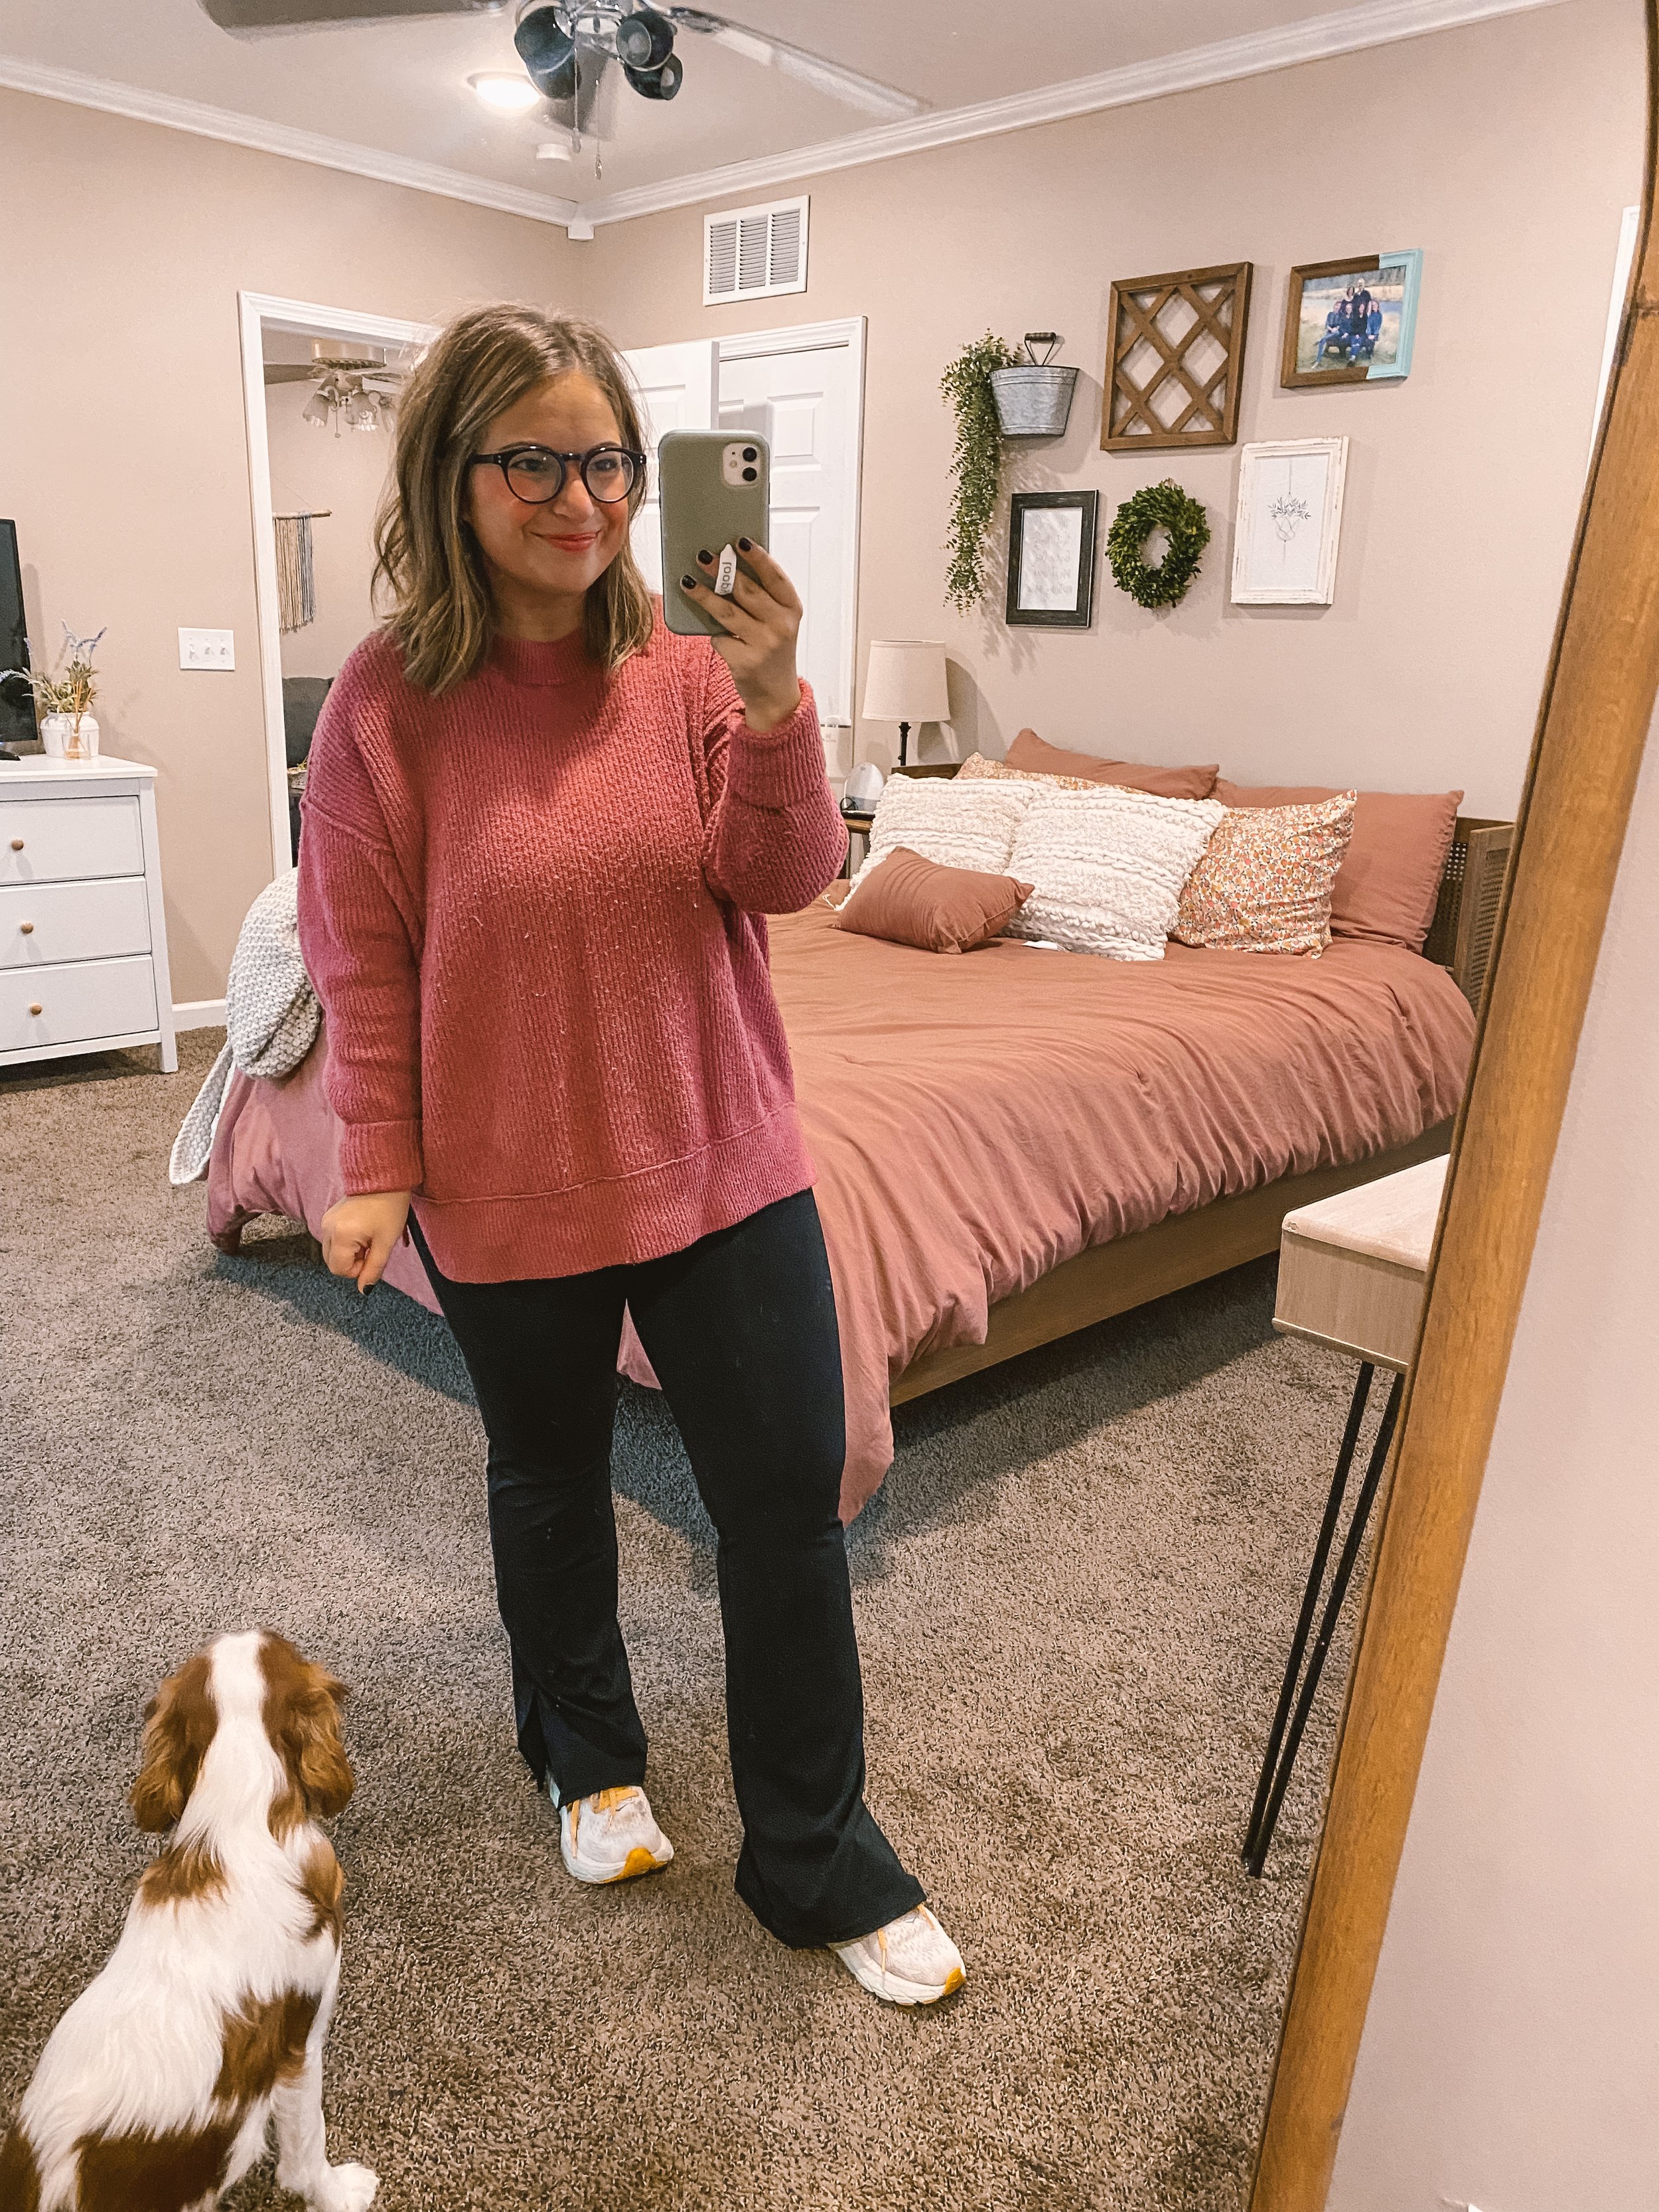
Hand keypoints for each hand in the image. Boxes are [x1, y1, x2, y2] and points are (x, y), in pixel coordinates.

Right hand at [319, 1190, 410, 1293]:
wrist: (383, 1177)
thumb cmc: (389, 1208)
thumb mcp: (386, 1242)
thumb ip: (374, 1268)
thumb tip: (365, 1290)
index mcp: (341, 1236)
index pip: (339, 1270)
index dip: (357, 1270)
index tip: (372, 1255)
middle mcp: (327, 1229)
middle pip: (332, 1262)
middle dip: (352, 1262)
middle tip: (371, 1247)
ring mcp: (325, 1221)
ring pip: (332, 1252)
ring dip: (349, 1252)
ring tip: (367, 1237)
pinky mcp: (328, 1216)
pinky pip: (333, 1239)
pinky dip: (346, 1242)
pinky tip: (361, 1229)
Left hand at [680, 541, 802, 733]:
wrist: (776, 694)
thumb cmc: (773, 650)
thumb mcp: (778, 621)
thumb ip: (763, 597)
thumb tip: (730, 565)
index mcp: (792, 609)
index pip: (775, 577)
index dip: (757, 557)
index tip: (739, 541)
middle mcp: (781, 626)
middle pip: (747, 590)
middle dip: (722, 570)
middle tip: (703, 556)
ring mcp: (764, 644)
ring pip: (726, 612)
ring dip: (704, 594)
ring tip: (687, 581)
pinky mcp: (745, 661)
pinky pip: (720, 637)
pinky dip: (714, 634)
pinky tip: (713, 632)